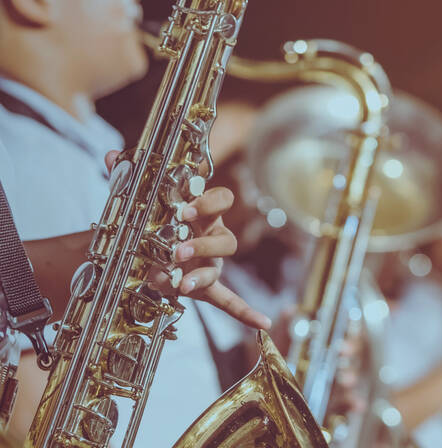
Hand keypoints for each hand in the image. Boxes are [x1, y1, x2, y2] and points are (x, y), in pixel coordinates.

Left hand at [105, 151, 270, 329]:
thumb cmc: (155, 221)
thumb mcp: (141, 201)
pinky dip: (245, 311)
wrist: (147, 247)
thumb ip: (129, 179)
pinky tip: (263, 323)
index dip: (208, 204)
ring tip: (181, 282)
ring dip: (202, 275)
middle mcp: (214, 236)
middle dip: (203, 245)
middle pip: (226, 238)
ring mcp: (212, 263)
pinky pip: (228, 299)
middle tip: (178, 251)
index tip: (186, 209)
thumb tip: (112, 155)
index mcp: (204, 212)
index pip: (222, 200)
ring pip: (220, 267)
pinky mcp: (205, 287)